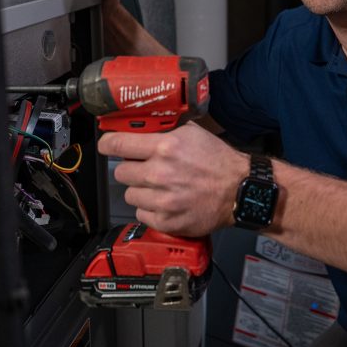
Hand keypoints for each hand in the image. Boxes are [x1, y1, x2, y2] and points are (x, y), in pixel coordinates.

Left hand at [99, 123, 248, 236]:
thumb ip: (165, 130)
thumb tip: (140, 126)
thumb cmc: (218, 162)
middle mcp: (160, 173)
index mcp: (166, 147)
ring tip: (160, 188)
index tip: (107, 146)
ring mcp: (162, 200)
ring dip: (141, 191)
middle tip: (146, 170)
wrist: (239, 190)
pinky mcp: (166, 220)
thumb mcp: (193, 133)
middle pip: (121, 172)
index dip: (108, 145)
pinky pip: (141, 214)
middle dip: (132, 170)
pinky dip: (150, 209)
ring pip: (129, 194)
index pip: (118, 144)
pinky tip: (165, 202)